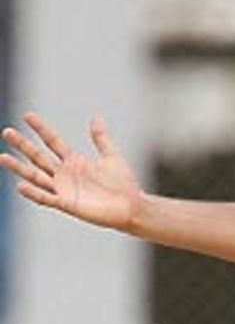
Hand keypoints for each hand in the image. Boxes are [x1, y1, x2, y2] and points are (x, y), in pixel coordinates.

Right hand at [0, 113, 143, 231]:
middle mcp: (65, 174)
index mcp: (74, 161)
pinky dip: (34, 193)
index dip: (41, 129)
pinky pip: (47, 199)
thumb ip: (102, 139)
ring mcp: (64, 189)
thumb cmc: (124, 185)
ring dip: (19, 168)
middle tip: (6, 132)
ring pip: (36, 177)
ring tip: (2, 157)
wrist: (133, 208)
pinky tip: (20, 185)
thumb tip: (96, 117)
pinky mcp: (67, 205)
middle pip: (38, 157)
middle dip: (23, 145)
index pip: (52, 142)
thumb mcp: (112, 157)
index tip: (28, 115)